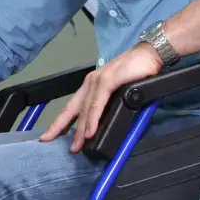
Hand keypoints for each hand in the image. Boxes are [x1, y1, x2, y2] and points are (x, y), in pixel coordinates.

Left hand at [40, 44, 163, 152]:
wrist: (150, 54)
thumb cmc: (136, 71)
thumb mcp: (119, 91)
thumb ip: (110, 105)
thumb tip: (105, 124)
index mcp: (91, 86)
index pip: (72, 107)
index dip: (60, 122)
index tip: (49, 135)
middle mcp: (91, 83)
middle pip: (72, 109)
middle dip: (59, 126)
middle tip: (49, 140)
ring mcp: (98, 81)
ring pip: (85, 110)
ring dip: (80, 130)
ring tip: (76, 146)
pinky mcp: (108, 81)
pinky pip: (98, 104)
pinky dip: (93, 119)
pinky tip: (90, 131)